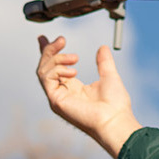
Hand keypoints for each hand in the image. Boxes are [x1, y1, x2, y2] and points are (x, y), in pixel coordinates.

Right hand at [36, 36, 141, 158]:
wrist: (115, 120)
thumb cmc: (115, 105)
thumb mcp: (109, 76)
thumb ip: (104, 62)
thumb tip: (102, 48)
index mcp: (73, 88)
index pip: (54, 67)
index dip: (48, 52)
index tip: (43, 38)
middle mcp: (63, 92)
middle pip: (45, 67)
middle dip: (50, 50)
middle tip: (62, 39)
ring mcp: (57, 97)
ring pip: (43, 70)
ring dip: (56, 58)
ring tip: (75, 58)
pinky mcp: (55, 101)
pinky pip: (47, 78)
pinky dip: (57, 69)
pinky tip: (73, 70)